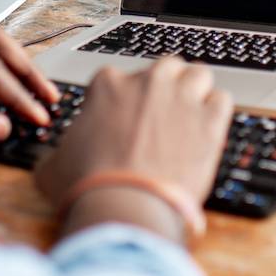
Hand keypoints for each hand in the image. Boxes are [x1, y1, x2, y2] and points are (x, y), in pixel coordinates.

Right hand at [34, 58, 231, 230]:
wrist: (124, 207)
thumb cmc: (87, 187)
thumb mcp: (53, 166)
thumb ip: (57, 152)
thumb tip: (52, 160)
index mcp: (108, 84)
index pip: (121, 78)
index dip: (125, 100)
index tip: (127, 120)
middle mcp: (147, 82)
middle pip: (165, 68)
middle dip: (165, 87)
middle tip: (162, 116)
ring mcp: (181, 97)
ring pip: (198, 74)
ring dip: (195, 91)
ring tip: (190, 118)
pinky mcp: (210, 120)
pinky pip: (222, 100)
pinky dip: (216, 113)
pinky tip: (209, 131)